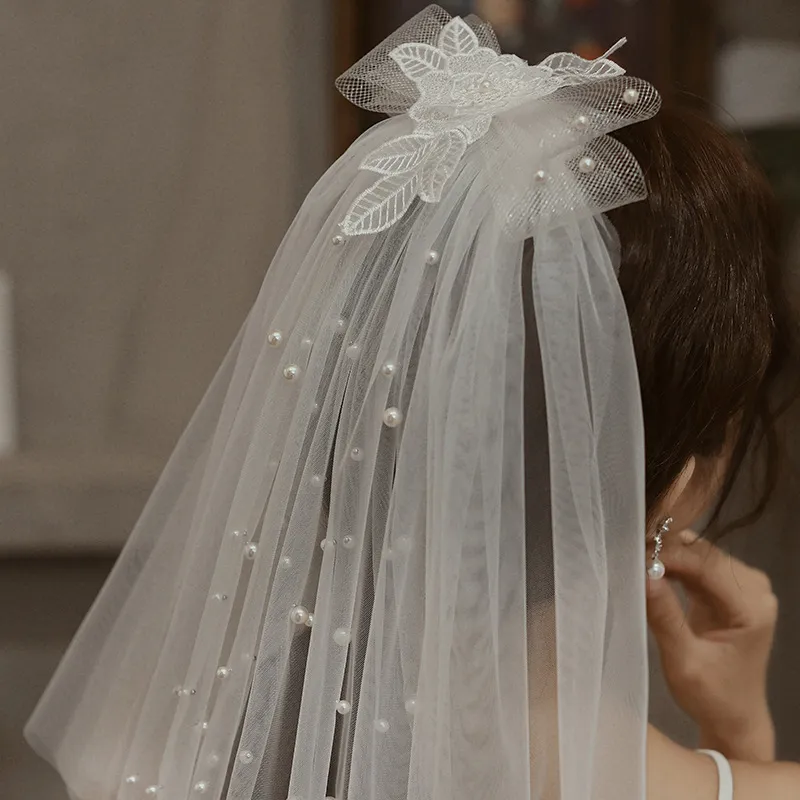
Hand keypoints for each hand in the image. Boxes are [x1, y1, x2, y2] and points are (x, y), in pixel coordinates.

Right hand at [646, 530, 777, 761]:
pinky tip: (649, 568)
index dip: (670, 555)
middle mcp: (754, 590)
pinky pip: (696, 565)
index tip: (634, 555)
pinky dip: (672, 564)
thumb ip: (665, 617)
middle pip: (705, 554)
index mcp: (752, 608)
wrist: (733, 716)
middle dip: (667, 551)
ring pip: (699, 554)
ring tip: (634, 560)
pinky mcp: (727, 590)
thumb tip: (644, 575)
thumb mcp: (683, 661)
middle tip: (629, 555)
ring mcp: (743, 588)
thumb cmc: (711, 696)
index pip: (708, 564)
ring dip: (667, 555)